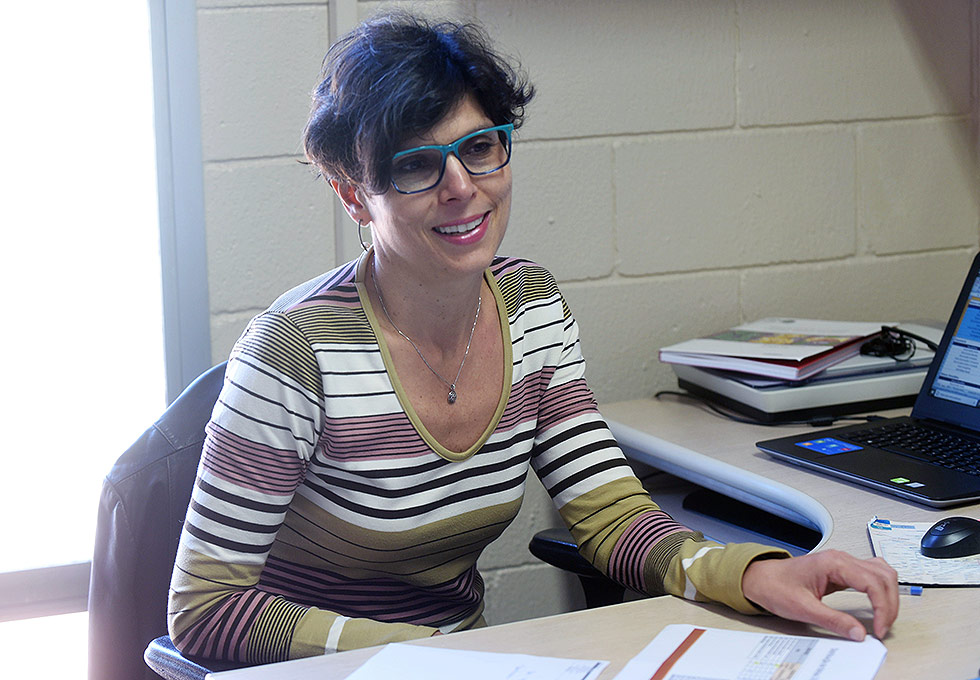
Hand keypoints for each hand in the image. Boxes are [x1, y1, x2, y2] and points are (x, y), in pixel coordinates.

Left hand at [741, 550, 897, 640]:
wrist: (760, 577)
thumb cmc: (775, 586)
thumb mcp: (803, 608)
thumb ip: (833, 621)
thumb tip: (858, 633)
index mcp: (833, 563)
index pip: (873, 582)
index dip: (883, 608)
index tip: (879, 629)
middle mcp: (841, 559)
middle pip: (883, 576)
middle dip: (889, 603)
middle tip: (883, 627)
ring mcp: (842, 563)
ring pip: (881, 572)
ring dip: (889, 595)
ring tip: (883, 618)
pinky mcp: (841, 570)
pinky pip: (871, 575)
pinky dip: (880, 590)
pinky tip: (878, 604)